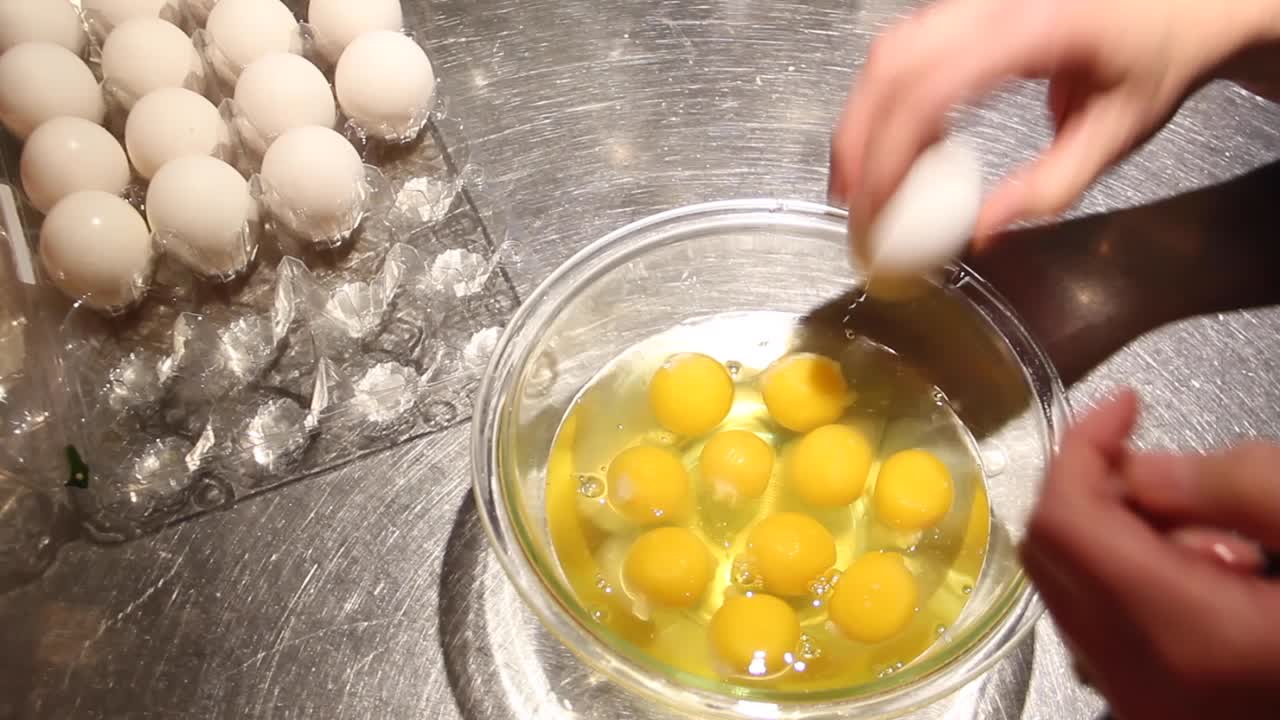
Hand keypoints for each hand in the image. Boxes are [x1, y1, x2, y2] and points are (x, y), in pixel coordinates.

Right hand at [829, 0, 1279, 243]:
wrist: (1182, 4)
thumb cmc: (1159, 57)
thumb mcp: (1117, 135)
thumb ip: (1049, 188)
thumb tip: (980, 233)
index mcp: (1034, 29)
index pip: (929, 90)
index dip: (889, 154)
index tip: (875, 208)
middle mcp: (993, 3)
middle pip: (890, 66)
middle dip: (857, 142)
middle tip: (852, 204)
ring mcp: (974, 0)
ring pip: (887, 53)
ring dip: (863, 120)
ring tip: (864, 181)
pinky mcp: (966, 8)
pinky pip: (905, 48)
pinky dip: (885, 101)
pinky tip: (896, 144)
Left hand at [1021, 390, 1279, 719]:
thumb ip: (1236, 484)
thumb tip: (1137, 466)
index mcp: (1180, 635)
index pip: (1065, 521)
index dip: (1082, 447)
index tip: (1126, 404)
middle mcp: (1142, 684)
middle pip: (1056, 555)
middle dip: (1100, 488)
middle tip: (1169, 459)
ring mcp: (1145, 707)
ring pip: (1076, 590)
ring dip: (1123, 535)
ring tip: (1223, 531)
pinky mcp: (1160, 711)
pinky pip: (1109, 627)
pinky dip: (1140, 579)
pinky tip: (1222, 574)